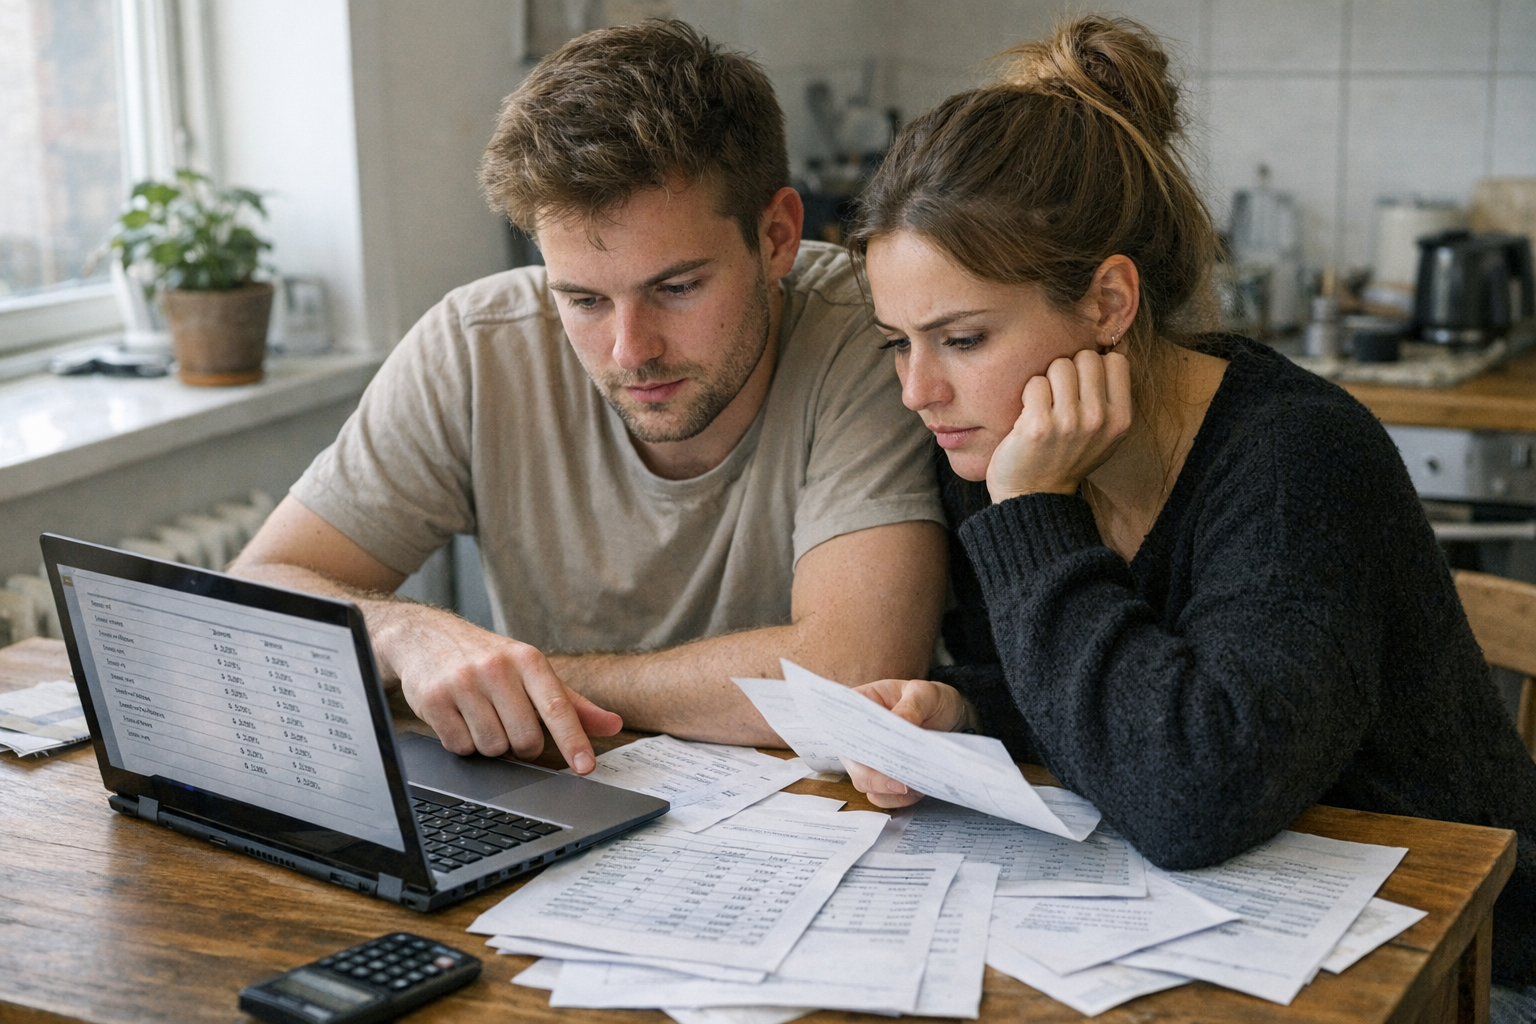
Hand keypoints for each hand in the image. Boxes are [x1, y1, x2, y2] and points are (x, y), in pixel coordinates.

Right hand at [374, 605, 621, 771]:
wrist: (424, 635)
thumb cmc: (488, 658)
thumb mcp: (531, 670)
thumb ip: (571, 702)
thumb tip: (613, 724)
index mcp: (528, 659)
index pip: (558, 707)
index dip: (574, 741)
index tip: (586, 767)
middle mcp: (497, 668)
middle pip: (525, 738)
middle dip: (521, 745)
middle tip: (510, 725)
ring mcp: (463, 683)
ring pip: (492, 747)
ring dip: (490, 743)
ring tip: (480, 715)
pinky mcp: (434, 699)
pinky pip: (460, 747)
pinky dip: (463, 742)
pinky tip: (459, 718)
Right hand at [842, 678, 976, 808]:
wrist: (951, 718)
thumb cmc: (932, 700)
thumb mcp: (925, 693)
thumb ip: (912, 705)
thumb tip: (901, 722)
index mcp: (861, 706)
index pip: (844, 724)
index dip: (853, 741)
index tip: (874, 753)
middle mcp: (859, 736)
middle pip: (852, 762)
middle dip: (875, 776)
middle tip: (902, 783)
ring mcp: (870, 759)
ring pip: (865, 784)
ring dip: (889, 790)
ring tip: (917, 784)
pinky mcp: (885, 778)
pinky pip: (882, 797)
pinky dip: (900, 798)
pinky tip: (919, 789)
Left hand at [987, 348, 1131, 503]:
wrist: (1034, 495)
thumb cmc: (1066, 456)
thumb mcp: (1103, 432)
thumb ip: (1111, 395)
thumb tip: (1113, 345)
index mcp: (1121, 420)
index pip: (1116, 361)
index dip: (1095, 367)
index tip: (1082, 387)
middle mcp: (1099, 420)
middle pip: (1086, 358)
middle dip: (1069, 371)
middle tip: (1059, 398)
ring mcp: (1069, 423)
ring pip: (1059, 365)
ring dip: (1047, 382)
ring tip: (1044, 407)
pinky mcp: (1039, 426)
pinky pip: (1034, 383)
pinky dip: (1028, 395)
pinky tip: (1029, 416)